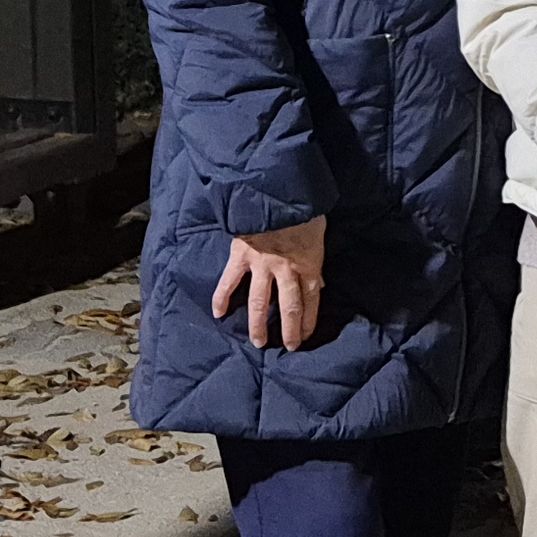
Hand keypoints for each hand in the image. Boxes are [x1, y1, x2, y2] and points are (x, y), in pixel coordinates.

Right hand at [211, 218, 327, 351]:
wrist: (278, 189)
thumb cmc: (303, 207)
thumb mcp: (318, 232)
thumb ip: (314, 257)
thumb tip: (317, 281)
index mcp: (308, 263)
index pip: (311, 300)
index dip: (309, 321)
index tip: (305, 336)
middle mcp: (286, 269)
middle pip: (289, 308)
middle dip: (289, 331)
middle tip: (287, 347)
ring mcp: (262, 264)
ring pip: (260, 302)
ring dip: (258, 324)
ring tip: (257, 342)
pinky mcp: (241, 256)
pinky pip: (229, 281)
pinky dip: (222, 297)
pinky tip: (218, 314)